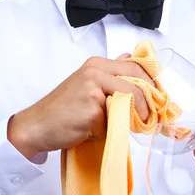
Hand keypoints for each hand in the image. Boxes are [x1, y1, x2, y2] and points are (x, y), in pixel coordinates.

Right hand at [7, 54, 153, 160]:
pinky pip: (115, 119)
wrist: (36, 126)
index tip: (158, 98)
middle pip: (137, 80)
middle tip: (152, 116)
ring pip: (130, 99)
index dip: (151, 83)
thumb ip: (110, 75)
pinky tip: (100, 131)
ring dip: (135, 116)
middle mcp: (95, 71)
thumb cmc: (61, 111)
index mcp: (96, 64)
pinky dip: (114, 128)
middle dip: (149, 99)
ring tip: (129, 126)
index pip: (135, 66)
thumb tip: (132, 63)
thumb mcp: (87, 85)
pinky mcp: (92, 108)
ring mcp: (93, 88)